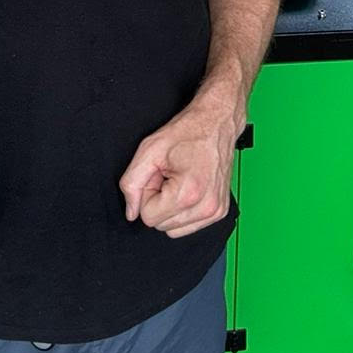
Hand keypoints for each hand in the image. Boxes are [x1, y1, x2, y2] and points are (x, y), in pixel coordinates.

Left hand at [118, 97, 240, 238]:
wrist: (216, 122)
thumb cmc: (187, 132)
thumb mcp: (149, 150)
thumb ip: (132, 183)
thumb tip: (131, 212)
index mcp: (188, 193)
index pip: (149, 217)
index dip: (147, 194)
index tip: (158, 175)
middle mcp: (206, 207)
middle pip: (161, 225)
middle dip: (158, 202)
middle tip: (168, 176)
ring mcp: (216, 211)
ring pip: (174, 230)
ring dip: (170, 208)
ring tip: (178, 181)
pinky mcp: (220, 212)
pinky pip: (189, 226)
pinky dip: (183, 210)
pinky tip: (189, 187)